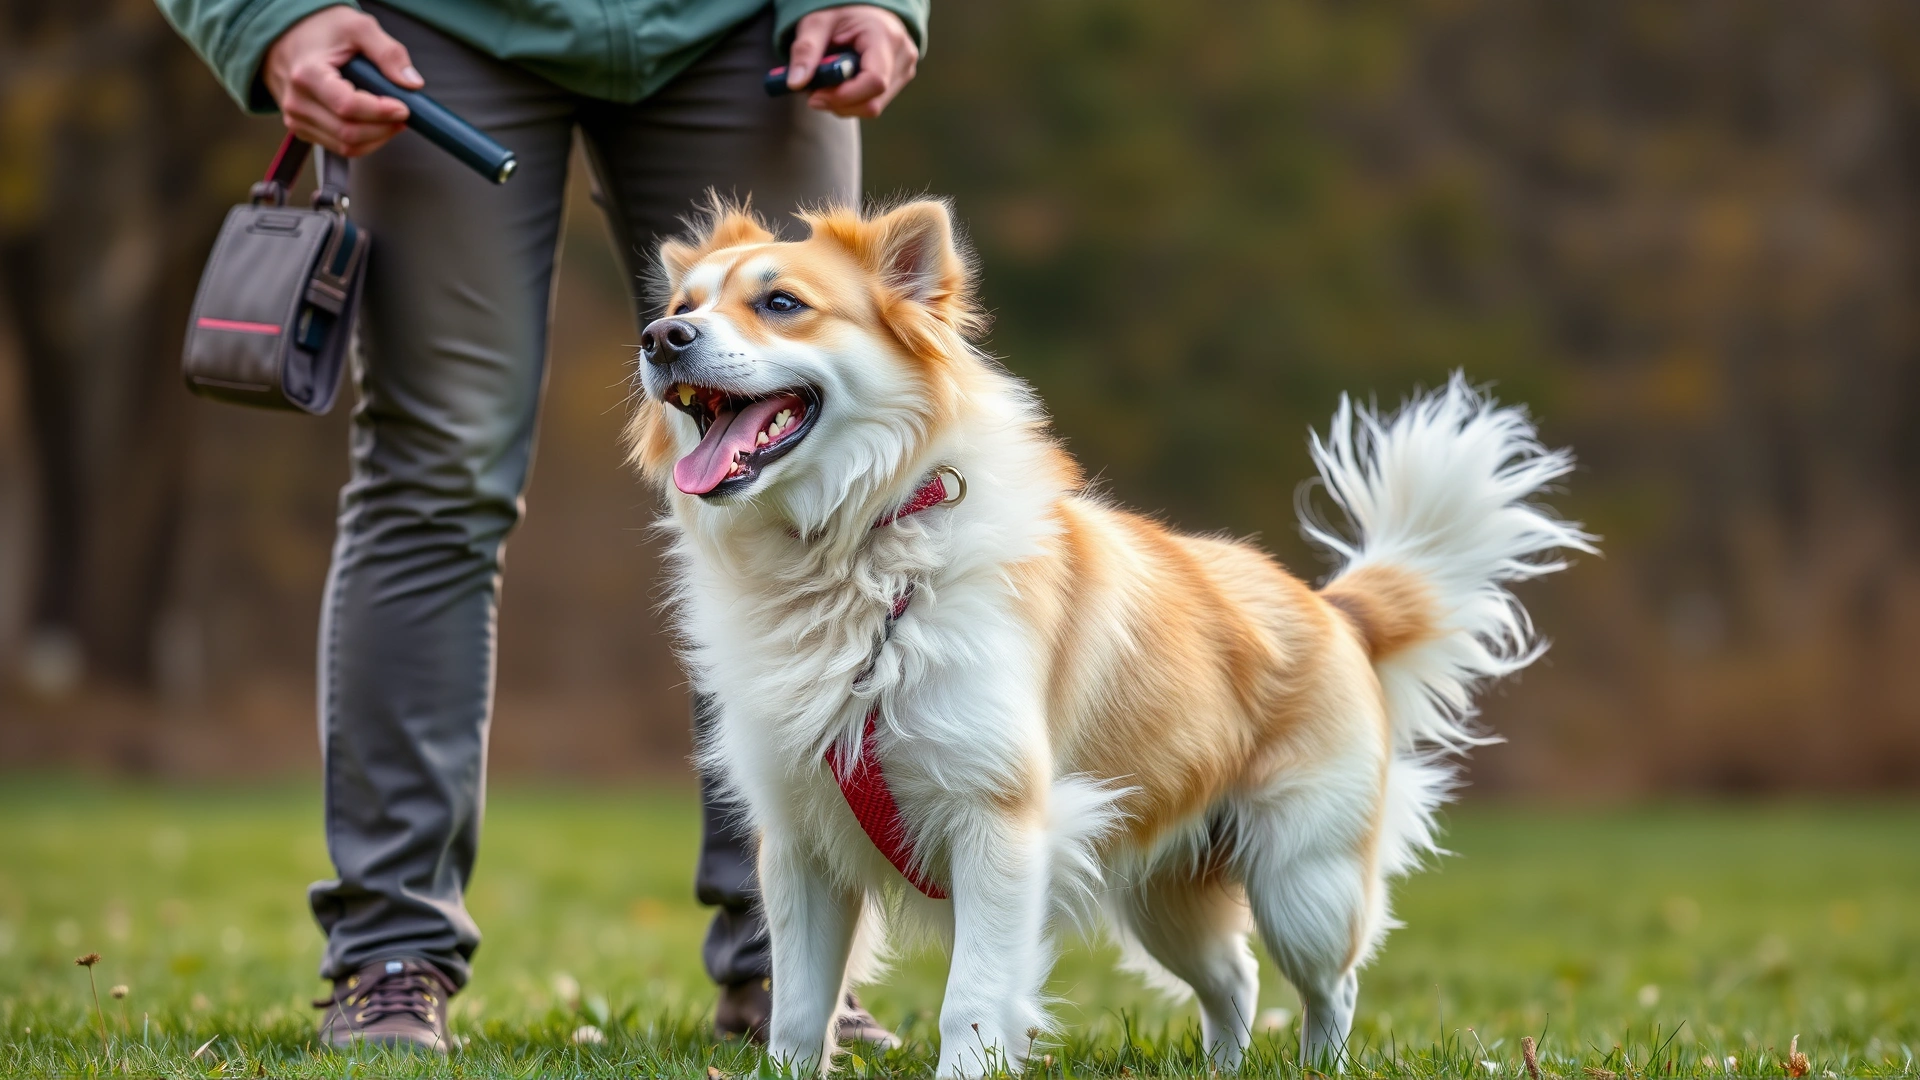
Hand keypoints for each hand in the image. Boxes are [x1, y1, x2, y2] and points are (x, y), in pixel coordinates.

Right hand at [262, 5, 422, 155]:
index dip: (381, 112)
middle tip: (403, 114)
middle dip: (384, 128)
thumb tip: (411, 83)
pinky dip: (365, 141)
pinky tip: (375, 123)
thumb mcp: (359, 28)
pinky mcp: (303, 129)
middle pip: (349, 133)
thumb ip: (388, 53)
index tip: (403, 107)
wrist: (290, 36)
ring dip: (378, 137)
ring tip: (392, 118)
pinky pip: (340, 148)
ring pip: (347, 146)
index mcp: (308, 74)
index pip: (348, 107)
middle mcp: (298, 101)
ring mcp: (297, 119)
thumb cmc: (322, 31)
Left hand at [787, 6, 918, 118]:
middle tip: (814, 91)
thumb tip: (794, 83)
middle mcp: (902, 55)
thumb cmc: (840, 11)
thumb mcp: (817, 23)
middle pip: (873, 102)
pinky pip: (876, 103)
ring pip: (873, 107)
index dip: (844, 96)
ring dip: (844, 104)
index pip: (874, 82)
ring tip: (828, 83)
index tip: (816, 96)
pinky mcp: (901, 79)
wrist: (864, 6)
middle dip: (839, 103)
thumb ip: (805, 51)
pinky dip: (853, 100)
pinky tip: (842, 83)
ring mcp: (905, 69)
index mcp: (884, 36)